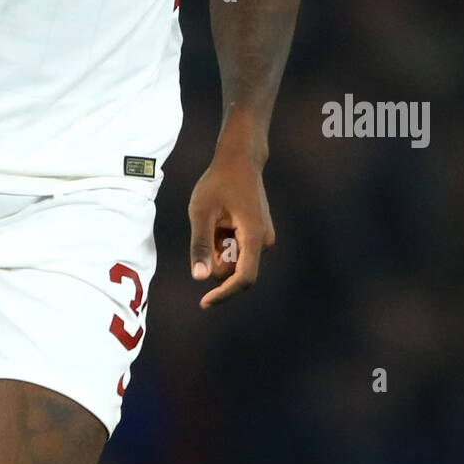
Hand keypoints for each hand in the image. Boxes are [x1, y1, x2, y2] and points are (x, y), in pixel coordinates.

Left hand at [188, 151, 274, 308]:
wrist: (239, 161)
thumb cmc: (218, 183)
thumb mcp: (201, 211)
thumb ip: (200, 244)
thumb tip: (200, 278)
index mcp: (254, 237)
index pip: (243, 278)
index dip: (224, 294)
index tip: (204, 302)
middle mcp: (264, 242)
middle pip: (233, 270)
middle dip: (214, 258)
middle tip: (207, 226)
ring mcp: (263, 239)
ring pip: (233, 261)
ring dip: (218, 248)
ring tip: (215, 220)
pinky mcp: (259, 236)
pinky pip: (236, 251)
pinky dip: (223, 242)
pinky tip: (222, 219)